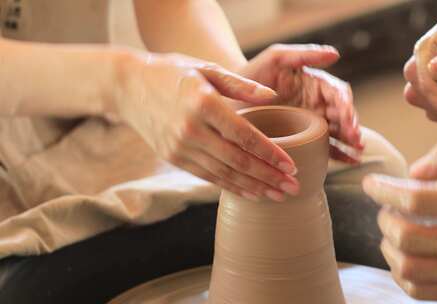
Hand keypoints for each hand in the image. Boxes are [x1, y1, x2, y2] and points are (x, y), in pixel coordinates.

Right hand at [113, 52, 298, 201]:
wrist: (127, 85)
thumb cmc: (172, 72)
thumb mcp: (207, 69)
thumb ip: (242, 85)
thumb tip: (273, 97)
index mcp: (204, 104)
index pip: (245, 136)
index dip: (270, 154)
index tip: (291, 167)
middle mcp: (192, 130)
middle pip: (238, 161)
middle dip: (268, 178)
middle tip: (293, 189)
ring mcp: (180, 147)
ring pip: (224, 174)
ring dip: (253, 188)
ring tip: (277, 196)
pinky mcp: (174, 157)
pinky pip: (207, 177)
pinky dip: (231, 186)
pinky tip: (250, 193)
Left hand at [239, 44, 363, 162]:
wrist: (226, 97)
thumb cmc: (251, 73)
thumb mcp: (276, 58)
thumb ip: (303, 54)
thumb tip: (335, 54)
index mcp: (313, 84)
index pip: (337, 93)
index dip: (346, 104)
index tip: (348, 116)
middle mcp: (316, 103)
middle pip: (341, 114)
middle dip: (351, 126)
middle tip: (355, 138)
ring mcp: (310, 123)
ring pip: (337, 132)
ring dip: (350, 142)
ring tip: (356, 152)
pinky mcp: (302, 140)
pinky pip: (324, 147)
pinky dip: (338, 154)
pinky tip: (349, 160)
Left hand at [362, 137, 436, 300]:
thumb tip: (413, 172)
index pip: (417, 200)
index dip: (384, 190)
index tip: (371, 184)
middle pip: (407, 236)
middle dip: (384, 218)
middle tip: (387, 207)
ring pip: (408, 268)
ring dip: (388, 245)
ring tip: (393, 230)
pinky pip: (419, 291)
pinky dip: (400, 273)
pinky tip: (403, 255)